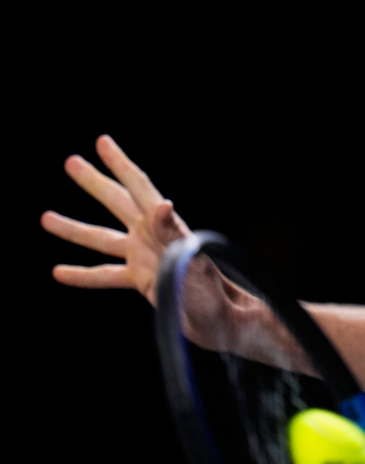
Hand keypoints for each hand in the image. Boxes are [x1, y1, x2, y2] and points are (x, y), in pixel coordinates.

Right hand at [42, 135, 237, 349]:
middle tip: (70, 162)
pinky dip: (83, 275)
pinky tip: (59, 272)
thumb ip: (172, 233)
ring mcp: (145, 257)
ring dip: (74, 229)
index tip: (102, 142)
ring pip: (102, 239)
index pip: (139, 188)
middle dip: (94, 183)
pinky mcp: (142, 280)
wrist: (219, 321)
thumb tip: (161, 203)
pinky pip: (105, 275)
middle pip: (117, 203)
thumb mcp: (192, 260)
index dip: (120, 164)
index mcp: (166, 226)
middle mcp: (152, 236)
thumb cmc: (212, 291)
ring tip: (45, 218)